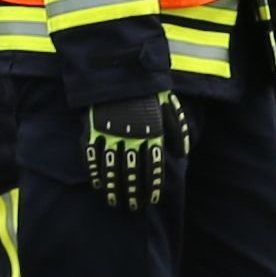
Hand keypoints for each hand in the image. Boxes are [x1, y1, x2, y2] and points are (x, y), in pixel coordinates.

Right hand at [85, 92, 192, 213]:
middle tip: (132, 207)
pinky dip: (95, 172)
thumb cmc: (146, 88)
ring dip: (114, 187)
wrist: (118, 69)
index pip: (153, 166)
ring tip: (115, 202)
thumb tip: (182, 153)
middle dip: (133, 192)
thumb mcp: (168, 103)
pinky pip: (93, 156)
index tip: (151, 200)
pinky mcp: (93, 129)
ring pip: (112, 168)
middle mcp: (132, 137)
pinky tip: (99, 184)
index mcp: (151, 132)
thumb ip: (177, 128)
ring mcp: (111, 134)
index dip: (152, 185)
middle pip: (132, 172)